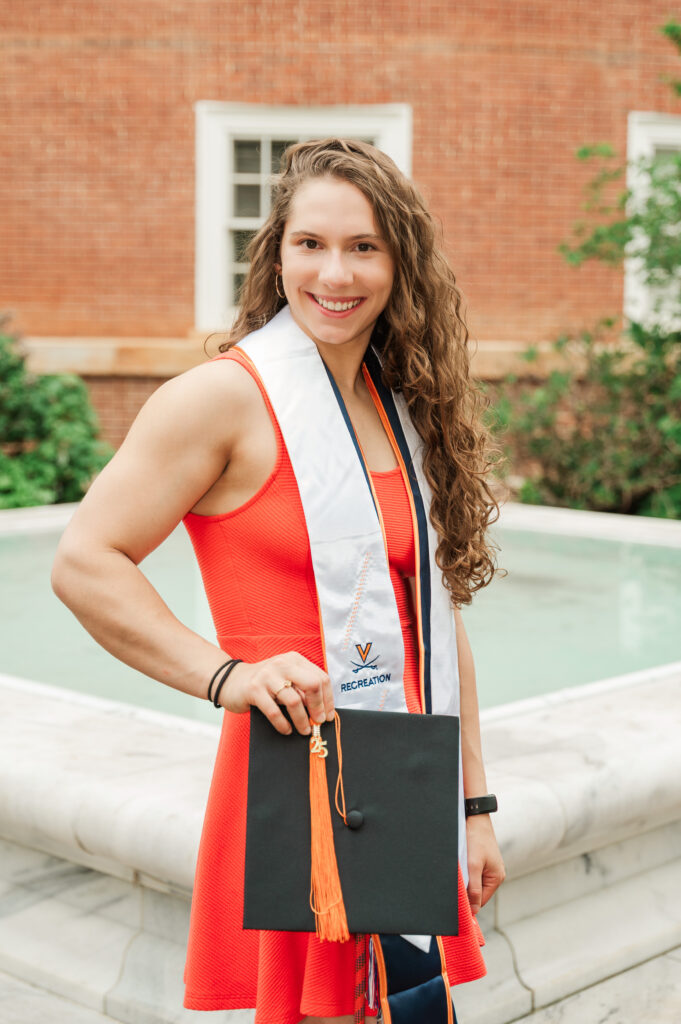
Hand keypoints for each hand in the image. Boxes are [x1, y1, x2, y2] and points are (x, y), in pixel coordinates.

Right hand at [217, 652, 334, 736]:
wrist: (231, 681)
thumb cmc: (264, 683)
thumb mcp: (285, 679)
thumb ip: (302, 688)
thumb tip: (322, 710)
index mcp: (294, 660)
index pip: (320, 678)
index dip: (328, 699)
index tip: (329, 715)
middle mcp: (282, 664)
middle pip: (312, 684)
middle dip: (318, 707)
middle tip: (318, 722)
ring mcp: (267, 676)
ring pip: (294, 701)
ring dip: (302, 720)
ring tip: (304, 730)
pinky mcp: (254, 690)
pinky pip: (274, 711)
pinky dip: (283, 724)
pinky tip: (286, 730)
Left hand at [465, 814, 505, 914]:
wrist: (475, 816)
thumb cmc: (476, 839)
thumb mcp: (473, 865)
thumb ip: (474, 888)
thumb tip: (474, 910)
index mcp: (497, 878)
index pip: (481, 901)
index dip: (469, 904)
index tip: (456, 903)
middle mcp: (495, 874)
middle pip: (477, 892)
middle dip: (466, 890)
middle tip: (455, 885)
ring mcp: (489, 867)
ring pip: (473, 881)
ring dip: (465, 880)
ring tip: (458, 870)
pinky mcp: (482, 860)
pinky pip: (472, 872)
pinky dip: (465, 871)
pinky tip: (460, 864)